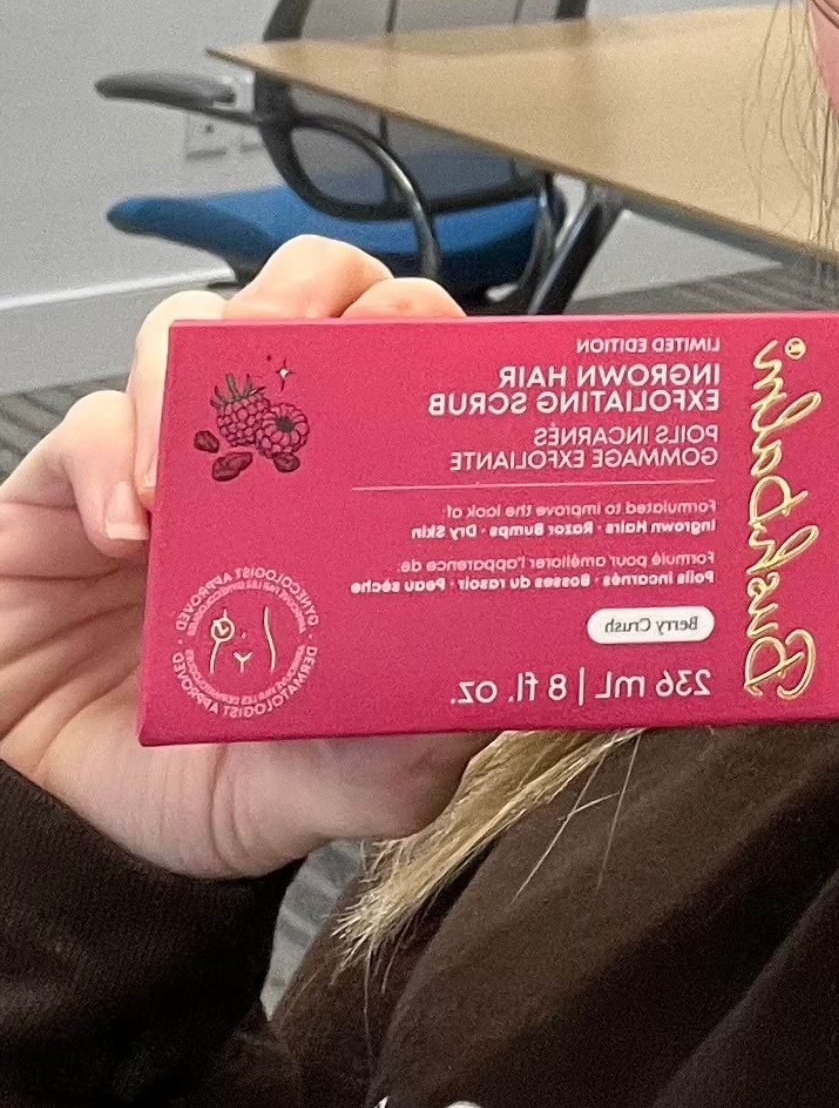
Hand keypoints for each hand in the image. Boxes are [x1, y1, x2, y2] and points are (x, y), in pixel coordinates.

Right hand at [0, 240, 481, 878]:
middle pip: (310, 298)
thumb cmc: (213, 774)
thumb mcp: (326, 784)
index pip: (410, 361)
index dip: (429, 338)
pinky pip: (89, 421)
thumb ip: (399, 760)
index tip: (436, 367)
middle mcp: (268, 454)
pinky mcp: (66, 484)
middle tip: (316, 354)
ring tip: (204, 465)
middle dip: (318, 297)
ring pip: (197, 326)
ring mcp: (169, 457)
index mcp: (356, 494)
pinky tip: (130, 528)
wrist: (65, 834)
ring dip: (208, 365)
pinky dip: (113, 454)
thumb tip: (481, 706)